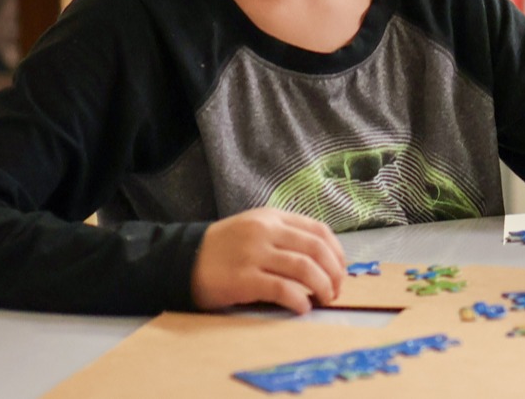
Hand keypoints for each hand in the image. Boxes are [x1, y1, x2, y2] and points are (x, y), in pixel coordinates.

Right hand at [190, 207, 346, 313]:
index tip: (341, 270)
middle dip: (334, 272)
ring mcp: (254, 254)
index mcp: (272, 217)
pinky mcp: (243, 279)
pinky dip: (300, 300)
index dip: (337, 252)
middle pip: (316, 249)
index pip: (318, 230)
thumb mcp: (254, 229)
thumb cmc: (223, 248)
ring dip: (323, 287)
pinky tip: (303, 307)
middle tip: (337, 290)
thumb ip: (284, 236)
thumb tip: (322, 261)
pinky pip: (282, 289)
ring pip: (304, 268)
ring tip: (325, 299)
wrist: (183, 259)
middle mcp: (265, 232)